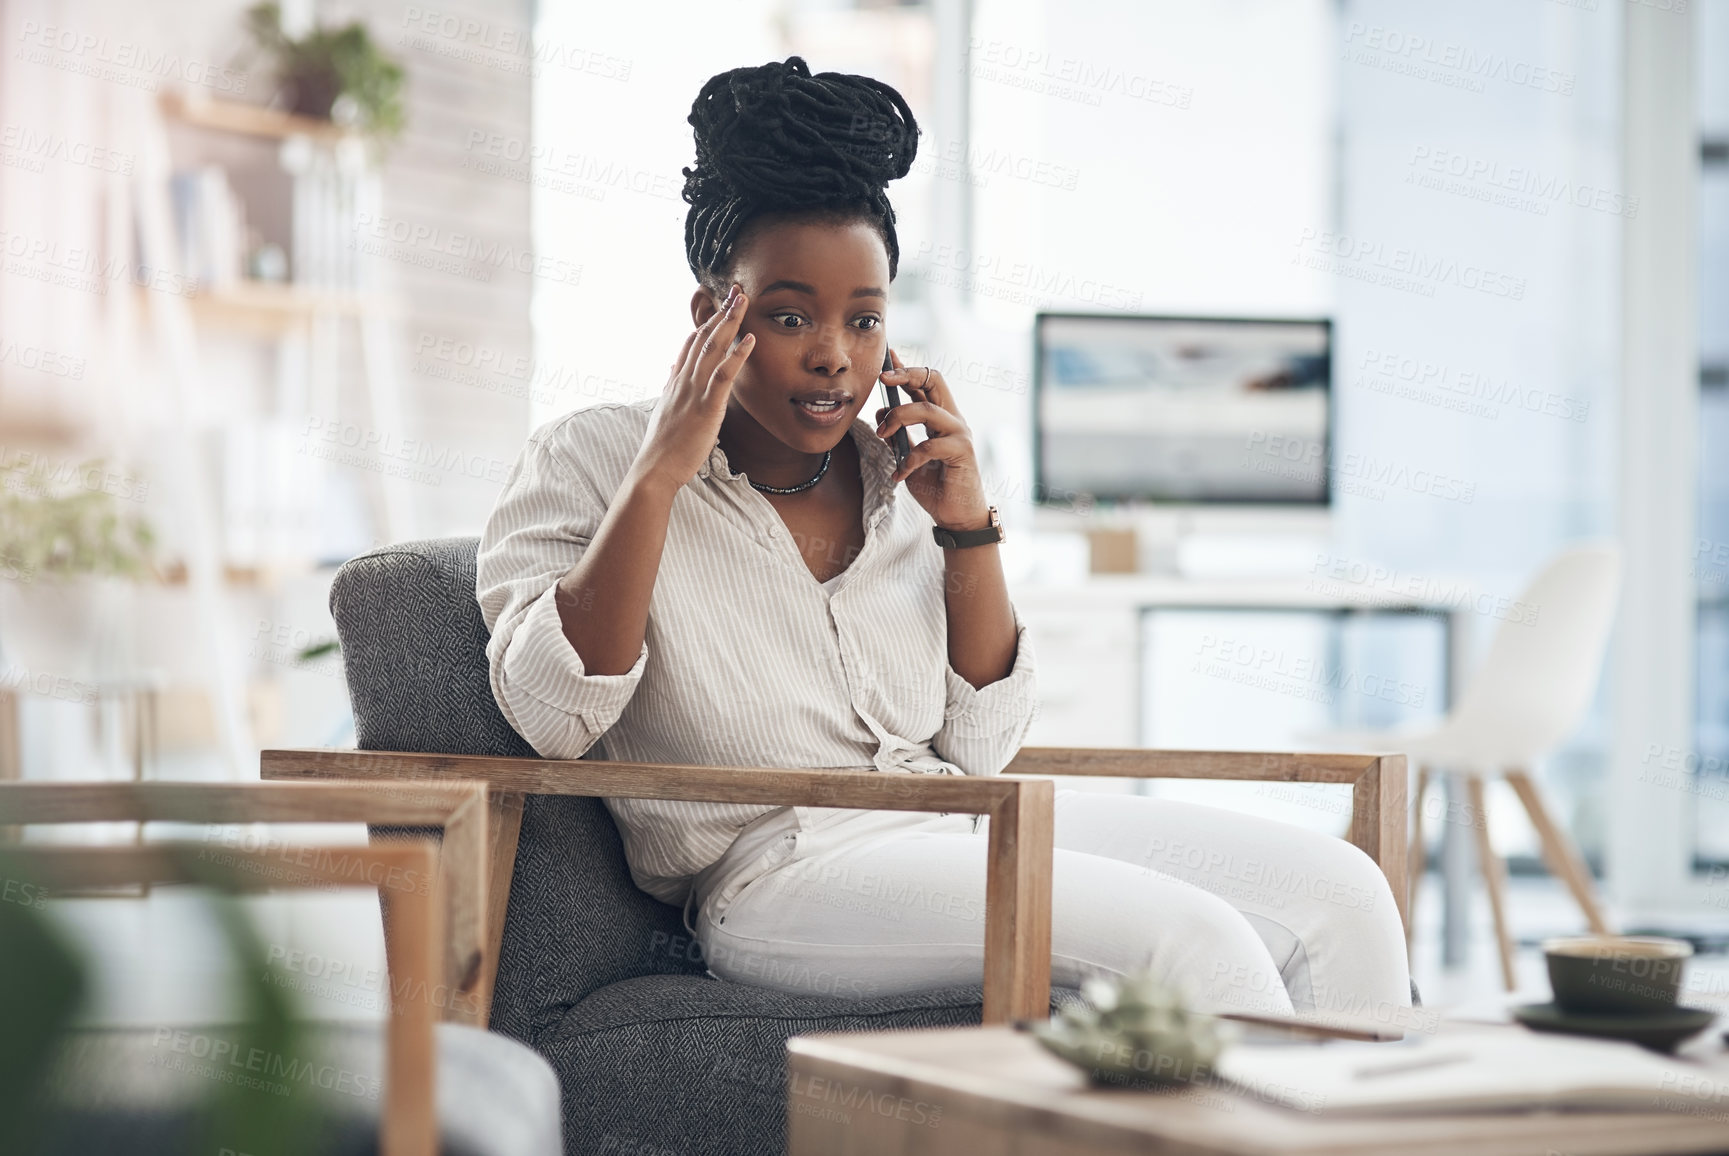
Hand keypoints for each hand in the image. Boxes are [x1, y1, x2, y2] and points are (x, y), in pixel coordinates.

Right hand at [635, 282, 754, 492]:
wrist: (655, 469)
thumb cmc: (662, 446)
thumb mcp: (665, 409)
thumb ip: (670, 386)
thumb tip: (672, 368)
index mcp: (675, 381)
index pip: (692, 343)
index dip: (707, 322)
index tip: (720, 305)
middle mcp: (683, 380)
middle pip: (704, 337)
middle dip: (721, 312)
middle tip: (736, 291)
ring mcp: (694, 391)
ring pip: (713, 348)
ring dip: (730, 322)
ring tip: (743, 301)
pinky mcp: (706, 406)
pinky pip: (724, 375)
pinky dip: (737, 355)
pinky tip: (750, 340)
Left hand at [875, 348, 991, 531]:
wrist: (956, 516)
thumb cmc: (936, 486)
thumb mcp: (908, 458)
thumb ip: (897, 437)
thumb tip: (879, 414)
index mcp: (941, 418)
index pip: (925, 383)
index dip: (906, 368)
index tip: (887, 356)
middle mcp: (953, 420)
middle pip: (934, 380)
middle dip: (907, 374)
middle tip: (883, 378)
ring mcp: (960, 434)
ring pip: (928, 410)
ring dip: (898, 418)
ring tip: (881, 433)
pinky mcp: (962, 452)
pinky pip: (929, 446)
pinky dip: (909, 459)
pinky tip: (899, 474)